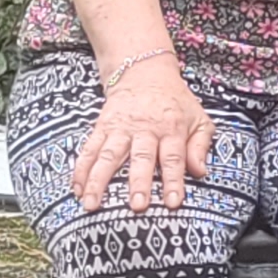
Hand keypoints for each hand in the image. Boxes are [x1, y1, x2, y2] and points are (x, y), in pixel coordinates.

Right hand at [70, 62, 214, 212]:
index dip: (173, 181)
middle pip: (141, 158)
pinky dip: (81, 169)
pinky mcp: (102, 127)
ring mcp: (121, 128)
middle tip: (136, 206)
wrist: (144, 71)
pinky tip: (77, 188)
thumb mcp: (198, 118)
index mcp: (171, 129)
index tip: (172, 202)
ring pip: (109, 155)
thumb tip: (200, 172)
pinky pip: (90, 149)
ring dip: (99, 181)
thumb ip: (200, 145)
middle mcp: (145, 129)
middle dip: (138, 183)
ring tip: (91, 204)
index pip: (173, 158)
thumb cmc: (174, 101)